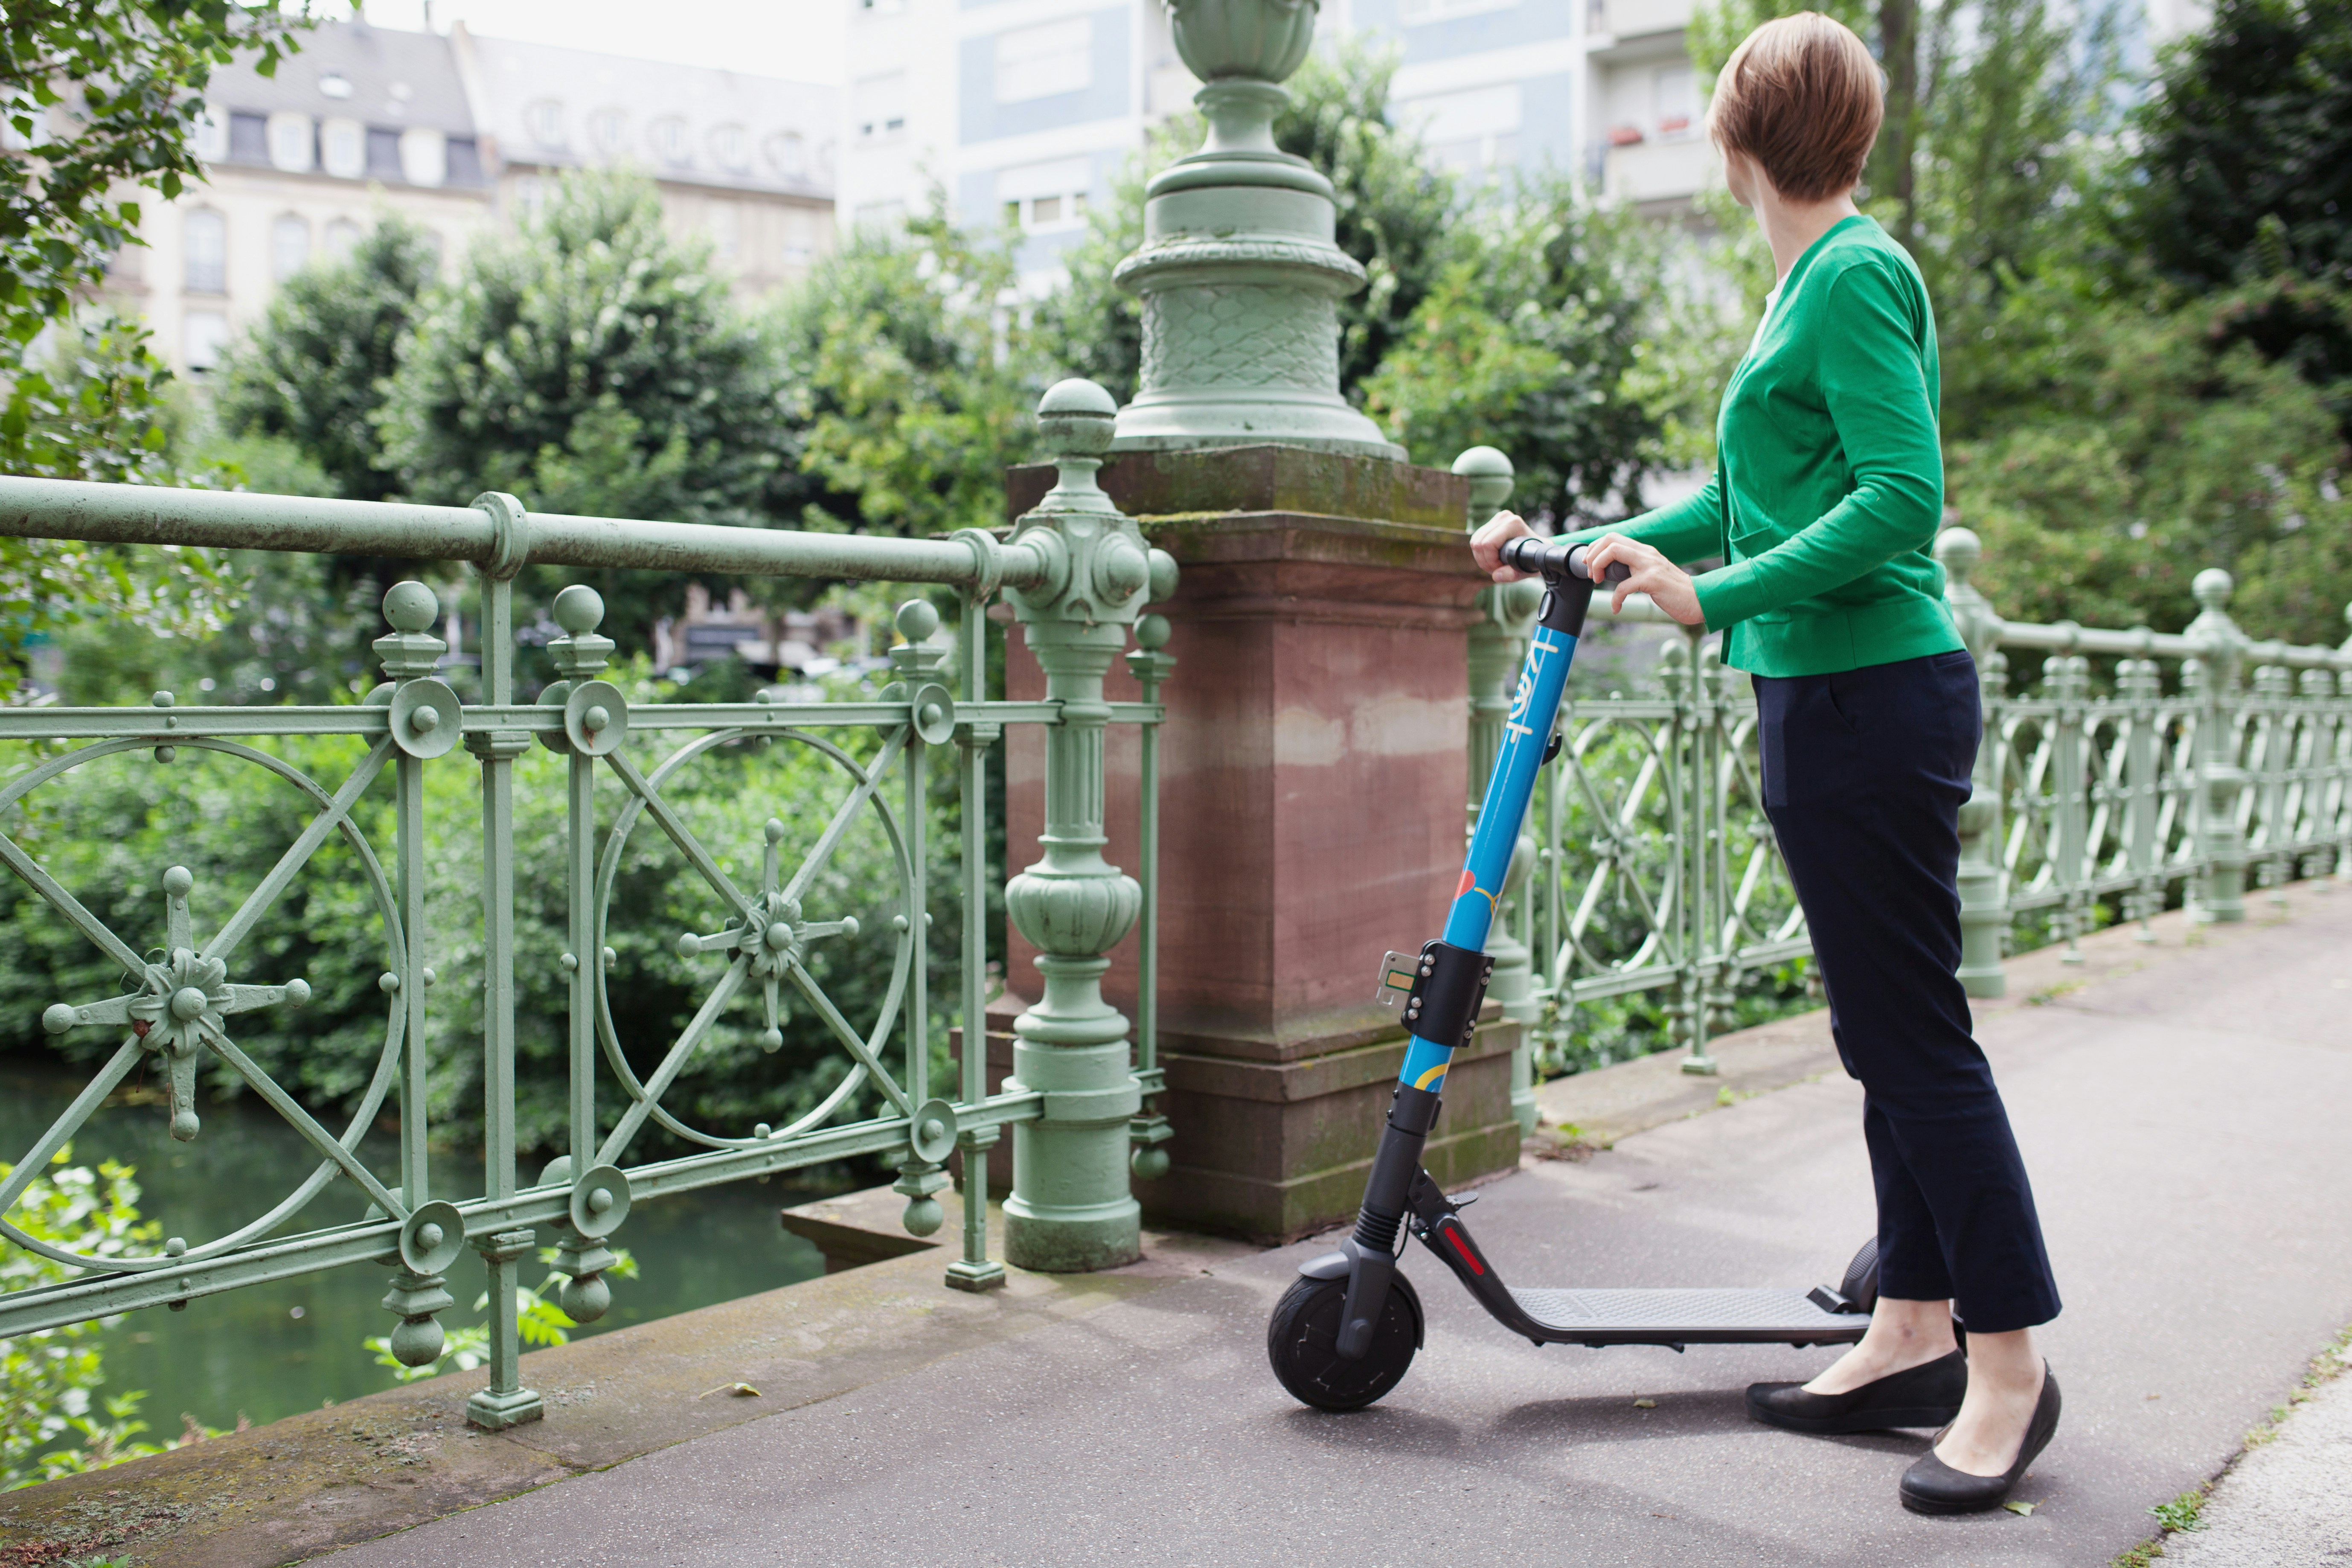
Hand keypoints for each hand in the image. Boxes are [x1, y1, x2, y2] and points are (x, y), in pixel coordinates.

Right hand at [1470, 510, 1534, 581]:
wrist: (1537, 547)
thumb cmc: (1533, 557)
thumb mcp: (1526, 569)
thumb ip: (1512, 575)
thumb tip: (1496, 576)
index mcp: (1513, 523)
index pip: (1487, 544)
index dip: (1490, 561)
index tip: (1501, 568)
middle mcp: (1503, 517)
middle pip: (1478, 543)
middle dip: (1485, 561)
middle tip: (1497, 569)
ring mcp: (1496, 519)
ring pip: (1474, 542)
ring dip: (1482, 559)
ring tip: (1495, 565)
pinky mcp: (1489, 524)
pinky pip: (1475, 541)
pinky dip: (1480, 554)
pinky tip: (1492, 558)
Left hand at [1584, 532, 1704, 626]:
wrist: (1699, 601)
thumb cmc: (1674, 592)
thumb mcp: (1652, 575)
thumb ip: (1636, 569)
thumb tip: (1612, 573)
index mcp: (1645, 552)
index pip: (1613, 537)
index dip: (1595, 548)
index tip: (1589, 564)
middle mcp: (1647, 554)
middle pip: (1610, 539)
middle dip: (1593, 554)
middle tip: (1590, 574)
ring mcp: (1650, 565)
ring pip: (1614, 551)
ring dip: (1598, 566)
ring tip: (1596, 582)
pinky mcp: (1653, 581)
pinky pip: (1623, 586)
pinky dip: (1615, 599)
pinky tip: (1616, 608)